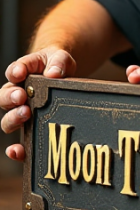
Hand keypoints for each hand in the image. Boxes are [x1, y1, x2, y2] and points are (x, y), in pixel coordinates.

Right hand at [0, 47, 75, 161]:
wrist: (64, 79)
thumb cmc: (57, 65)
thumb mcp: (61, 58)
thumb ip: (58, 62)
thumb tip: (53, 74)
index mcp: (23, 73)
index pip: (14, 71)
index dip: (15, 72)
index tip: (19, 73)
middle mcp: (17, 94)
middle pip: (4, 98)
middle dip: (10, 97)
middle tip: (21, 97)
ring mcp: (22, 113)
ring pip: (8, 120)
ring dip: (13, 118)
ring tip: (25, 114)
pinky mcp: (31, 129)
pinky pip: (20, 143)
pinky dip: (16, 149)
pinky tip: (17, 151)